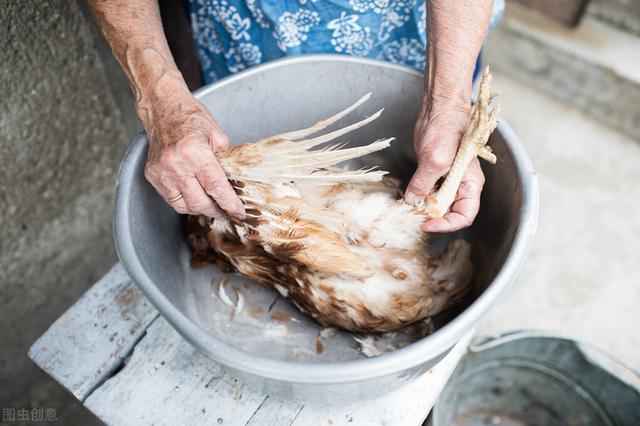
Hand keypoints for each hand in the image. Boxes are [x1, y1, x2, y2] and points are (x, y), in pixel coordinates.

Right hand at [142, 92, 244, 219]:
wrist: (163, 109)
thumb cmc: (192, 119)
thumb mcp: (218, 137)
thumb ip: (226, 162)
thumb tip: (236, 186)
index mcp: (195, 152)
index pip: (216, 187)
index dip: (229, 204)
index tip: (238, 214)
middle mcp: (175, 164)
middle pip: (199, 203)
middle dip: (216, 211)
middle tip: (227, 213)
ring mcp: (161, 172)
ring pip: (184, 206)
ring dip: (200, 209)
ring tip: (212, 205)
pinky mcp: (152, 175)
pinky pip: (171, 199)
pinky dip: (185, 202)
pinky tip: (195, 196)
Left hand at [405, 104, 484, 232]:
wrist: (438, 109)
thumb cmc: (447, 128)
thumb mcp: (435, 159)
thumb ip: (424, 183)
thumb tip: (412, 202)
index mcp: (470, 183)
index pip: (464, 215)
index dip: (447, 225)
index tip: (428, 224)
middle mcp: (460, 185)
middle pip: (449, 213)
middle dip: (433, 219)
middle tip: (414, 218)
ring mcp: (446, 180)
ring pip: (436, 205)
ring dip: (423, 209)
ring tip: (409, 209)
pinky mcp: (432, 173)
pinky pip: (426, 192)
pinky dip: (417, 198)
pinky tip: (407, 198)